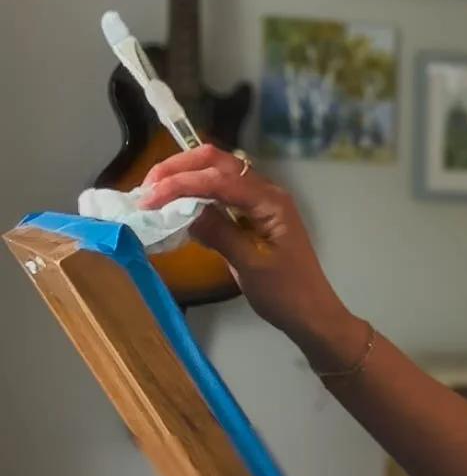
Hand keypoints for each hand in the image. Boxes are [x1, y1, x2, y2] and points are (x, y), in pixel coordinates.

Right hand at [137, 145, 354, 354]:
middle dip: (179, 168)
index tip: (148, 198)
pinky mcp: (251, 216)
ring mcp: (258, 202)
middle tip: (147, 188)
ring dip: (184, 177)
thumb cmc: (286, 292)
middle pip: (217, 162)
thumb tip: (183, 210)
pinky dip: (195, 194)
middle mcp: (265, 192)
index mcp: (270, 201)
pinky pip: (219, 194)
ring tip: (154, 194)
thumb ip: (219, 233)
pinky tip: (175, 207)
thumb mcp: (250, 264)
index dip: (181, 183)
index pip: (219, 178)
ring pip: (217, 173)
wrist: (310, 314)